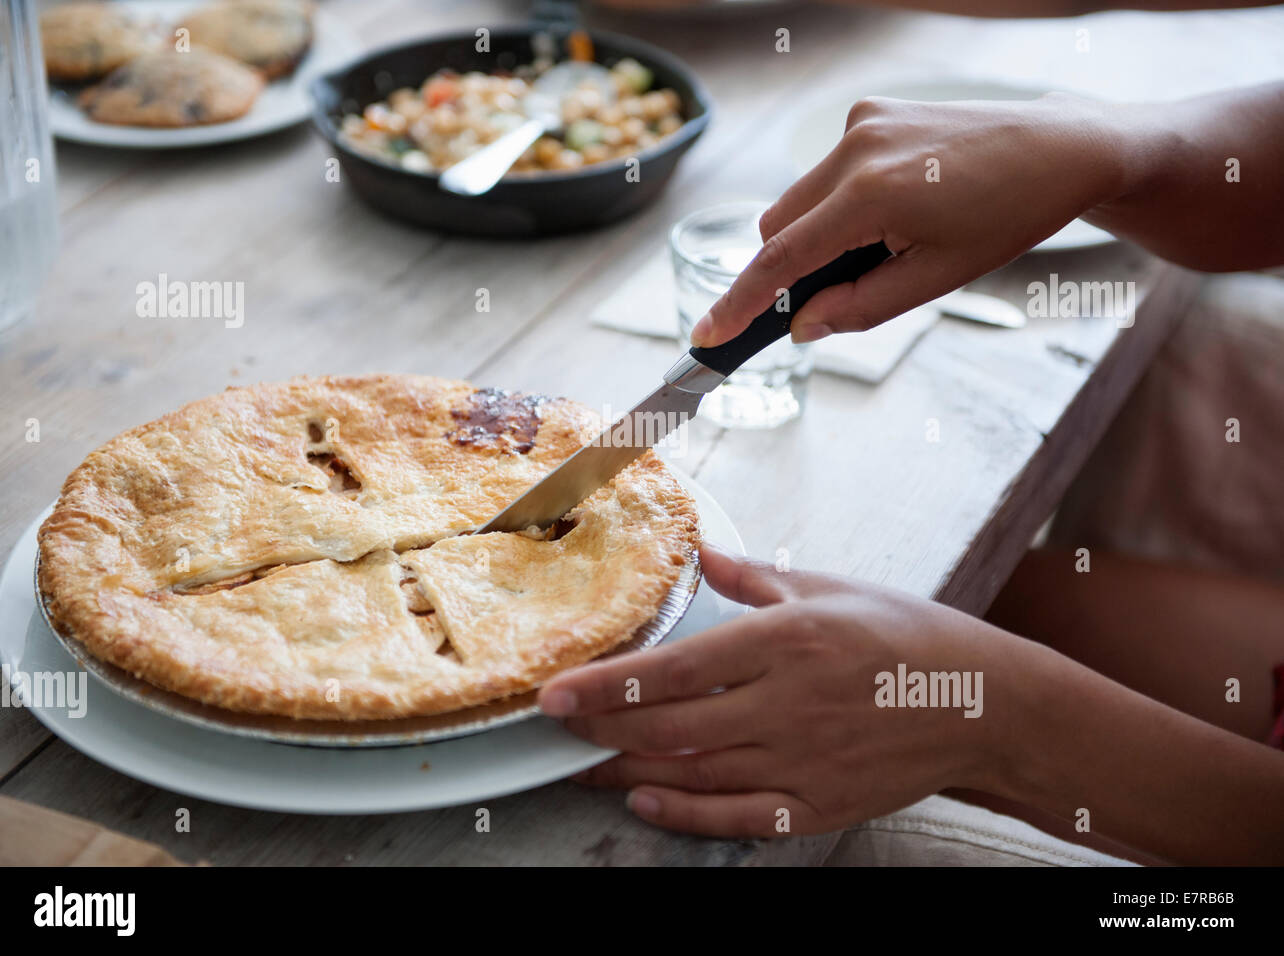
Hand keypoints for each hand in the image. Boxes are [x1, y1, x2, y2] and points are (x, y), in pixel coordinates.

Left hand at [538, 546, 1020, 837]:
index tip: (554, 692)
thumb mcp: (831, 587)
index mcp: (789, 639)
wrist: (984, 702)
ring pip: (696, 773)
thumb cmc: (907, 635)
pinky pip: (741, 818)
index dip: (607, 685)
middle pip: (673, 725)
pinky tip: (647, 802)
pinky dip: (687, 815)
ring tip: (583, 764)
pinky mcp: (822, 805)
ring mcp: (806, 760)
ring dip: (628, 771)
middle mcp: (791, 702)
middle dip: (602, 728)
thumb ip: (755, 579)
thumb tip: (699, 552)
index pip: (677, 668)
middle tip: (555, 726)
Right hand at [691, 93, 1124, 345]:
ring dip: (818, 233)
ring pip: (799, 198)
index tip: (707, 336)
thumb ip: (859, 308)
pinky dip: (839, 202)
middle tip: (833, 296)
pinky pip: (827, 171)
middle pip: (779, 225)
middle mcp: (855, 148)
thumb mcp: (936, 279)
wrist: (1058, 149)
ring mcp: (861, 122)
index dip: (740, 302)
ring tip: (888, 241)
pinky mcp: (871, 111)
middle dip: (789, 267)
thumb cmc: (1007, 216)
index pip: (782, 259)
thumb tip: (802, 326)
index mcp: (872, 195)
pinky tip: (897, 205)